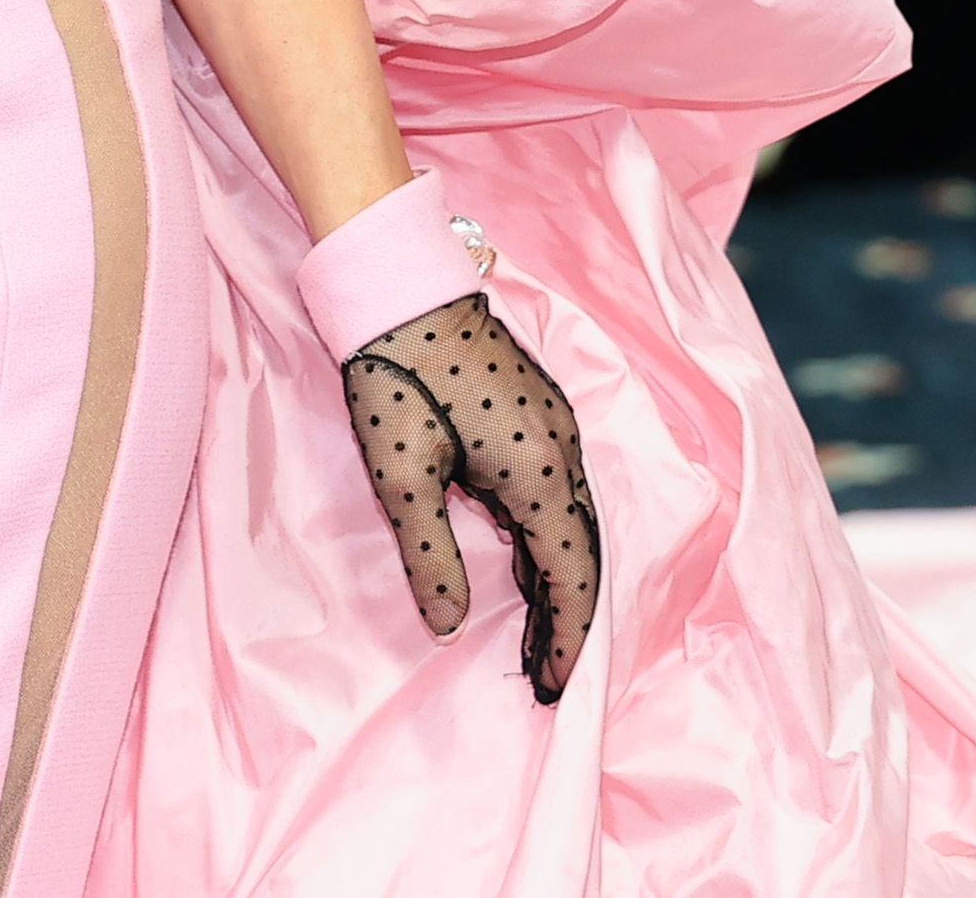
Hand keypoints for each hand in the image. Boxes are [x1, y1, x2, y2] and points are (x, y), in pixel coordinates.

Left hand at [342, 292, 602, 703]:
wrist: (400, 288)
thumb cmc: (395, 378)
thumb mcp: (402, 477)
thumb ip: (431, 556)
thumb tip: (448, 626)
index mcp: (539, 473)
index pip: (572, 575)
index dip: (566, 637)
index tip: (551, 687)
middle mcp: (565, 452)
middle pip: (580, 553)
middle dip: (565, 619)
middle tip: (541, 677)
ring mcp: (558, 427)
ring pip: (570, 522)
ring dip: (555, 581)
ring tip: (532, 639)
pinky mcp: (541, 412)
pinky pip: (557, 493)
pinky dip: (545, 541)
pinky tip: (520, 567)